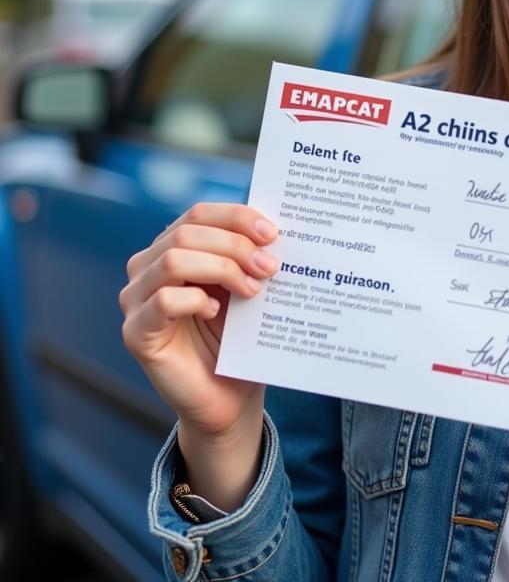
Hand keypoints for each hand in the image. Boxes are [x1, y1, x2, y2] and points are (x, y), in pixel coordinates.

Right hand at [120, 202, 279, 438]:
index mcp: (174, 247)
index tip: (272, 233)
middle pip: (188, 232)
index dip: (237, 217)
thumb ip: (248, 254)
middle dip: (235, 245)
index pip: (199, 213)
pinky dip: (196, 299)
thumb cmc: (239, 336)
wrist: (229, 396)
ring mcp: (136, 299)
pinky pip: (163, 300)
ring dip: (222, 268)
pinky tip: (218, 311)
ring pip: (174, 259)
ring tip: (252, 289)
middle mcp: (147, 267)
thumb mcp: (246, 285)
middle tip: (269, 266)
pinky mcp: (135, 332)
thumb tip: (272, 225)